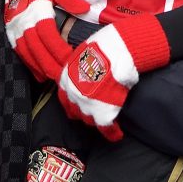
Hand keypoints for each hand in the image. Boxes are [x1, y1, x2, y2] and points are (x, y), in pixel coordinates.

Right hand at [3, 0, 89, 81]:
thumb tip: (84, 10)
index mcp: (35, 10)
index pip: (48, 36)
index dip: (59, 49)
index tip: (71, 59)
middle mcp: (22, 22)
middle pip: (37, 49)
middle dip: (50, 65)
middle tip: (64, 78)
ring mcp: (15, 27)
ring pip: (27, 53)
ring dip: (39, 67)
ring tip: (53, 78)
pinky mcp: (11, 30)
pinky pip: (19, 51)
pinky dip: (29, 63)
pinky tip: (38, 73)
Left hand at [57, 14, 169, 141]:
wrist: (116, 51)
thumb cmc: (104, 46)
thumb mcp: (85, 54)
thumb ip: (82, 67)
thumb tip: (89, 71)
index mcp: (66, 78)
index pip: (65, 97)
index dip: (72, 102)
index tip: (78, 106)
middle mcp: (72, 94)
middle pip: (75, 111)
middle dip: (82, 113)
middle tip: (91, 114)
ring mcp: (86, 105)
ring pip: (89, 120)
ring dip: (96, 121)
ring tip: (104, 122)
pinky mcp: (102, 113)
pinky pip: (107, 129)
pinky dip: (112, 133)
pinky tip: (117, 135)